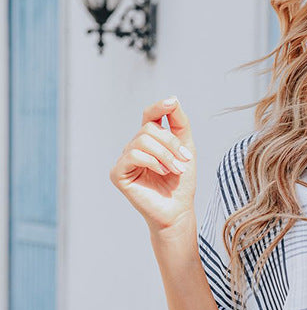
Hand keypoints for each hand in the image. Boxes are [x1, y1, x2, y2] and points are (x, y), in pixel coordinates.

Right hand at [109, 96, 196, 232]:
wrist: (178, 211)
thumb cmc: (181, 184)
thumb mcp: (186, 150)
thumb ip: (179, 124)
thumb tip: (173, 99)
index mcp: (149, 142)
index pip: (149, 116)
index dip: (159, 107)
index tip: (172, 103)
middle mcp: (134, 148)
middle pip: (148, 129)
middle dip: (171, 144)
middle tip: (184, 161)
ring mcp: (124, 160)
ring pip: (142, 141)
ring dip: (165, 155)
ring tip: (175, 170)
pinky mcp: (118, 173)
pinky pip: (133, 155)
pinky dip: (152, 162)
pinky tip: (162, 173)